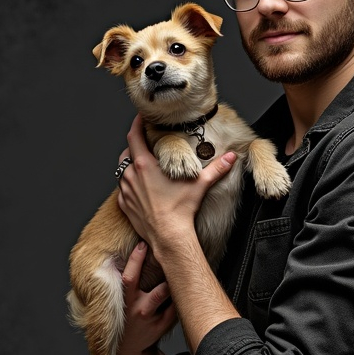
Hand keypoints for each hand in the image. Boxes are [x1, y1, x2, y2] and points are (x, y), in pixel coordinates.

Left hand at [116, 114, 235, 251]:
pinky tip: (140, 187)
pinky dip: (128, 185)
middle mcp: (131, 175)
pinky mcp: (124, 205)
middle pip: (126, 152)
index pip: (134, 136)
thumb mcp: (200, 184)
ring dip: (130, 165)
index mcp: (145, 165)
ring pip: (122, 170)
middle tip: (146, 144)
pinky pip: (122, 190)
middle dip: (135, 146)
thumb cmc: (181, 210)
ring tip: (143, 166)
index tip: (141, 117)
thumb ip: (216, 168)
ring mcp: (125, 191)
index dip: (136, 124)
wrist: (168, 237)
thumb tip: (231, 157)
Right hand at [117, 241, 176, 354]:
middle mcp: (138, 310)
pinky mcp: (162, 326)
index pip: (129, 278)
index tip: (143, 244)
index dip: (135, 260)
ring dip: (173, 285)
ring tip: (182, 271)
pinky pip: (176, 308)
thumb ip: (128, 281)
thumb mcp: (120, 301)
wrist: (128, 349)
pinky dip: (180, 296)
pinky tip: (184, 287)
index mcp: (125, 300)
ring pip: (167, 299)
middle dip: (165, 275)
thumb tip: (138, 250)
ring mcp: (151, 320)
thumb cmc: (126, 315)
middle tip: (171, 255)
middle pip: (156, 292)